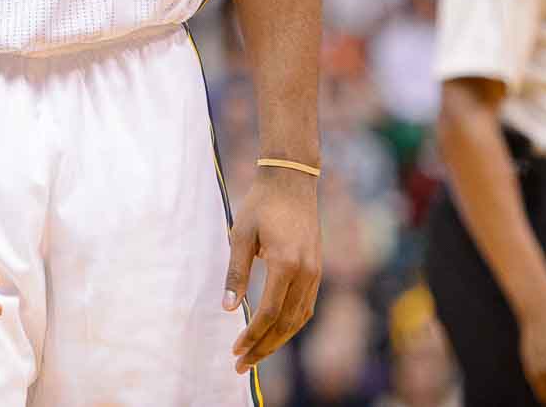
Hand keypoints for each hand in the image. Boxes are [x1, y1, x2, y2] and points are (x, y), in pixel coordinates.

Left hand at [224, 165, 321, 373]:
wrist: (291, 180)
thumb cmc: (261, 204)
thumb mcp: (241, 234)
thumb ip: (236, 273)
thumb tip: (229, 310)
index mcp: (285, 263)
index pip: (268, 313)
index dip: (252, 336)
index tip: (235, 350)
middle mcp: (305, 272)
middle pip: (285, 323)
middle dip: (264, 348)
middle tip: (242, 366)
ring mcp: (315, 271)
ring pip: (299, 319)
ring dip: (278, 340)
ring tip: (257, 354)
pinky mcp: (317, 268)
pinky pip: (306, 306)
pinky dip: (291, 325)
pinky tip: (276, 331)